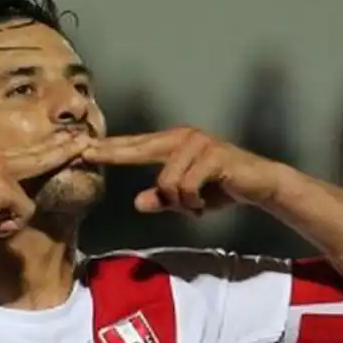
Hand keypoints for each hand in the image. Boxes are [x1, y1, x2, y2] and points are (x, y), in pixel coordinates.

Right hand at [0, 134, 91, 237]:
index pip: (25, 154)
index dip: (48, 149)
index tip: (67, 142)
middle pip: (41, 156)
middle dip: (65, 150)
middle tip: (86, 141)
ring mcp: (3, 173)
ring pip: (27, 204)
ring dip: (4, 223)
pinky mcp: (4, 188)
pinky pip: (19, 216)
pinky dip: (0, 228)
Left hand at [82, 127, 283, 213]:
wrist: (258, 184)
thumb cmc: (220, 188)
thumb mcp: (186, 198)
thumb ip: (163, 198)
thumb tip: (138, 202)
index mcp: (172, 144)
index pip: (134, 146)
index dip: (110, 149)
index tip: (84, 150)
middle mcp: (182, 138)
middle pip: (139, 148)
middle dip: (113, 153)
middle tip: (86, 154)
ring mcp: (198, 143)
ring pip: (167, 181)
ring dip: (180, 201)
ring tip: (195, 204)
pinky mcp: (213, 155)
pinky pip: (186, 186)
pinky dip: (193, 202)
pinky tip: (204, 203)